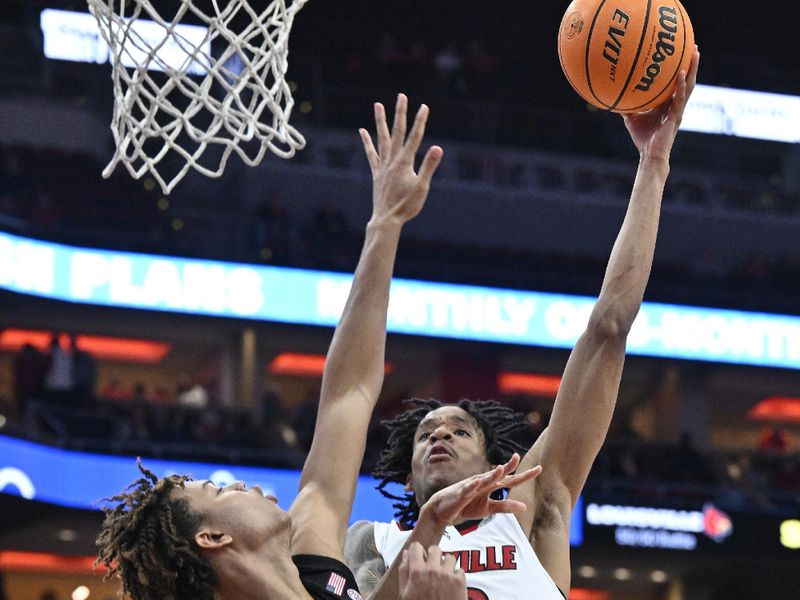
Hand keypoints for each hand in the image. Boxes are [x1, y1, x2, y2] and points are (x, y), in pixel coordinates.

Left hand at [360, 93, 442, 225]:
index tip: (424, 107)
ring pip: (382, 138)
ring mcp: (382, 166)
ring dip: (381, 121)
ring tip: (378, 105)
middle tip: (401, 96)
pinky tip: (362, 131)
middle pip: (397, 132)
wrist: (386, 220)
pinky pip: (371, 154)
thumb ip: (428, 166)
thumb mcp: (422, 187)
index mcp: (404, 163)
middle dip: (400, 113)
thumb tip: (437, 148)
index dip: (420, 121)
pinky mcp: (376, 173)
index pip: (414, 137)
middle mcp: (392, 161)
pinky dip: (367, 142)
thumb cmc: (406, 206)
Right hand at [399, 543, 465, 599]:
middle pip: (435, 549)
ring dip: (447, 565)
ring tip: (444, 577)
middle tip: (433, 567)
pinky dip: (457, 576)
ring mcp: (447, 575)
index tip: (420, 556)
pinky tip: (451, 586)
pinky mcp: (460, 582)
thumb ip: (404, 572)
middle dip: (434, 556)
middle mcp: (432, 570)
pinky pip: (460, 569)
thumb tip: (406, 554)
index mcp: (416, 572)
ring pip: (449, 557)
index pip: (416, 547)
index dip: (418, 551)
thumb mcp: (405, 594)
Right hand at [423, 453, 541, 525]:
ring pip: (483, 480)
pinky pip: (467, 490)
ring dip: (491, 474)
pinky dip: (471, 486)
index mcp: (491, 486)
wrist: (444, 509)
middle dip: (507, 467)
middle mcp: (483, 482)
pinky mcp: (461, 494)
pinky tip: (476, 483)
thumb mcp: (488, 509)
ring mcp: (471, 486)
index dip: (524, 475)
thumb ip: (505, 506)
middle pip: (498, 475)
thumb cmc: (467, 506)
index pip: (511, 480)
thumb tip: (524, 507)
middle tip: (517, 457)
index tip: (539, 468)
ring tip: (500, 468)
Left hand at [623, 46, 699, 160]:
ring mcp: (678, 109)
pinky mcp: (676, 116)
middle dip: (691, 63)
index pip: (676, 82)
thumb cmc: (642, 138)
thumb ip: (625, 106)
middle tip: (694, 45)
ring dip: (693, 69)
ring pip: (689, 86)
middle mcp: (676, 104)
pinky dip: (681, 86)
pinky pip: (680, 98)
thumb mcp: (631, 118)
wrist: (649, 154)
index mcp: (668, 103)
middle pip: (687, 80)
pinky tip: (681, 74)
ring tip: (695, 53)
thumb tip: (611, 96)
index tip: (680, 52)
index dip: (680, 68)